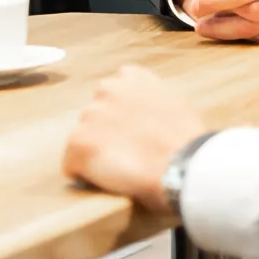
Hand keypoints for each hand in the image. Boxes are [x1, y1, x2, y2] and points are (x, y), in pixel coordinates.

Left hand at [62, 65, 207, 212]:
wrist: (182, 165)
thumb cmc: (186, 141)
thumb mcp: (175, 105)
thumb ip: (151, 102)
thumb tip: (144, 117)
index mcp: (133, 77)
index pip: (115, 89)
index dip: (121, 113)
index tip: (131, 129)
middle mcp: (107, 89)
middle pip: (96, 114)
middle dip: (105, 131)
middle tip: (125, 151)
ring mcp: (90, 116)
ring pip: (83, 138)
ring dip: (95, 151)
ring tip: (118, 169)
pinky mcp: (78, 144)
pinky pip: (71, 163)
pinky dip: (83, 173)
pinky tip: (104, 181)